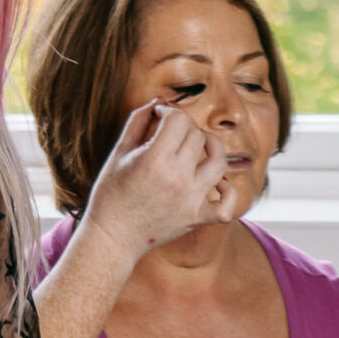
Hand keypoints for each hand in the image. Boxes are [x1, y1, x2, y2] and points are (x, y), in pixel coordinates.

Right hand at [80, 102, 236, 265]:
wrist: (113, 236)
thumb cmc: (111, 192)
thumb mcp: (119, 151)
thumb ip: (139, 121)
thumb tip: (159, 102)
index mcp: (155, 159)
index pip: (179, 119)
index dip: (169, 111)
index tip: (159, 116)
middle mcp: (178, 179)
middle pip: (197, 136)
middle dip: (185, 126)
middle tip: (170, 131)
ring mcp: (191, 200)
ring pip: (219, 162)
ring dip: (212, 147)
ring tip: (200, 146)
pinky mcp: (197, 218)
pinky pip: (227, 204)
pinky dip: (227, 191)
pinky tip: (214, 182)